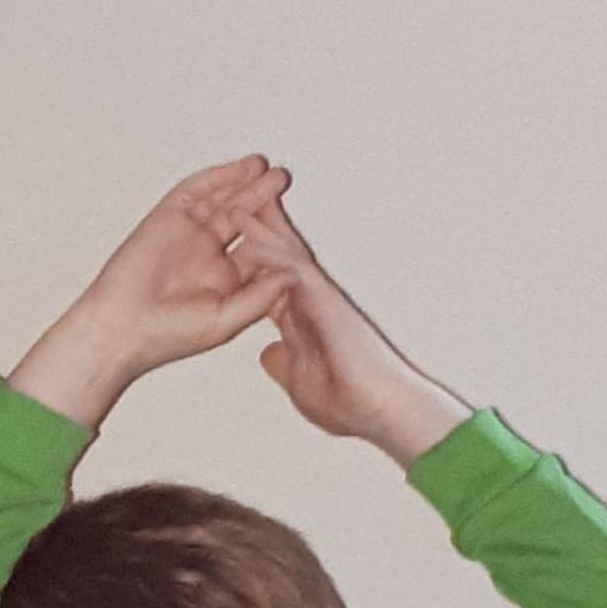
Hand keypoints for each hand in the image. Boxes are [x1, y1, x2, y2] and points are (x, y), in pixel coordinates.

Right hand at [9, 158, 294, 431]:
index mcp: (226, 281)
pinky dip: (214, 178)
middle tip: (281, 179)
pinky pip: (193, 192)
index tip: (295, 222)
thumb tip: (292, 274)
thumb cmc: (166, 336)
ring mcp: (187, 235)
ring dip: (242, 183)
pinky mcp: (166, 220)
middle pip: (243, 217)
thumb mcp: (225, 321)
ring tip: (264, 167)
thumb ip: (260, 297)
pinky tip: (234, 170)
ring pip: (221, 201)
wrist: (120, 330)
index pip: (259, 247)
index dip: (278, 232)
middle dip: (262, 198)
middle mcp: (208, 255)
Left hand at [233, 213, 468, 465]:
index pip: (270, 279)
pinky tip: (248, 237)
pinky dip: (270, 253)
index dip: (250, 259)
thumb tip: (269, 354)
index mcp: (303, 317)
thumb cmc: (347, 403)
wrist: (378, 410)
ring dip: (260, 228)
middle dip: (258, 228)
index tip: (228, 243)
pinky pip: (293, 270)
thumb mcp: (298, 381)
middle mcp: (312, 301)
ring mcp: (320, 299)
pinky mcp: (327, 303)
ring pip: (285, 254)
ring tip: (235, 200)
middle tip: (236, 197)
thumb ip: (285, 363)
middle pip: (279, 256)